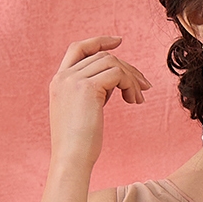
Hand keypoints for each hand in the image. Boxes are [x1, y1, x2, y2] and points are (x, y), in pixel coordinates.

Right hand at [48, 35, 150, 173]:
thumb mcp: (80, 113)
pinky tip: (134, 101)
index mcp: (59, 81)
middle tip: (143, 86)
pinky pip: (117, 74)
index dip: (99, 41)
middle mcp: (64, 76)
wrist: (71, 160)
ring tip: (138, 99)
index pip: (78, 48)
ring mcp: (74, 80)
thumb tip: (112, 84)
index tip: (118, 41)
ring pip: (111, 62)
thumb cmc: (78, 146)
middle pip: (102, 56)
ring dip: (130, 78)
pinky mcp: (88, 88)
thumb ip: (90, 93)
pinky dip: (130, 84)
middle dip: (126, 68)